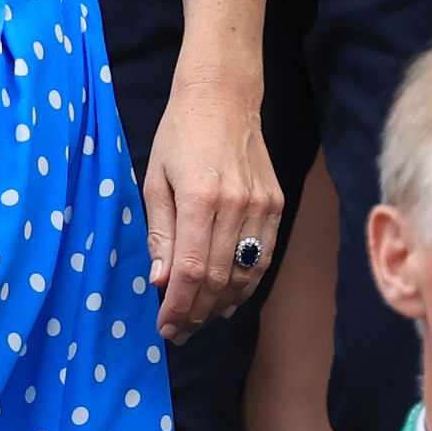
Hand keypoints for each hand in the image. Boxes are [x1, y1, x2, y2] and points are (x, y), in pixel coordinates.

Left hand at [142, 70, 281, 343]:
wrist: (223, 97)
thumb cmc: (179, 135)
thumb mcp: (155, 179)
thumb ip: (160, 233)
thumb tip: (159, 282)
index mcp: (200, 197)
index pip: (190, 270)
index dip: (178, 306)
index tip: (165, 328)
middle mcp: (236, 205)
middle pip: (218, 278)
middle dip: (196, 312)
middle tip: (178, 332)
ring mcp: (262, 206)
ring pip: (245, 274)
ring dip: (221, 304)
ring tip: (200, 320)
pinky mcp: (276, 205)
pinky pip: (263, 257)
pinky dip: (246, 284)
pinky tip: (228, 297)